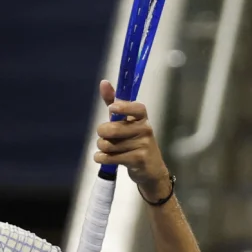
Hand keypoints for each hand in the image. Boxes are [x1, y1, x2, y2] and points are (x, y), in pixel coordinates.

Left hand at [94, 80, 171, 200]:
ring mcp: (143, 145)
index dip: (124, 106)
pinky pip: (109, 157)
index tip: (112, 108)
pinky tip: (105, 158)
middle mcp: (145, 129)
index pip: (137, 108)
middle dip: (101, 134)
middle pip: (111, 129)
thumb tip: (104, 82)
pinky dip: (101, 158)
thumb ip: (114, 103)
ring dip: (102, 148)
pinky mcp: (138, 160)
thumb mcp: (124, 121)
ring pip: (107, 145)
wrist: (150, 169)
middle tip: (104, 137)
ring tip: (110, 149)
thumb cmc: (133, 141)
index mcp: (142, 118)